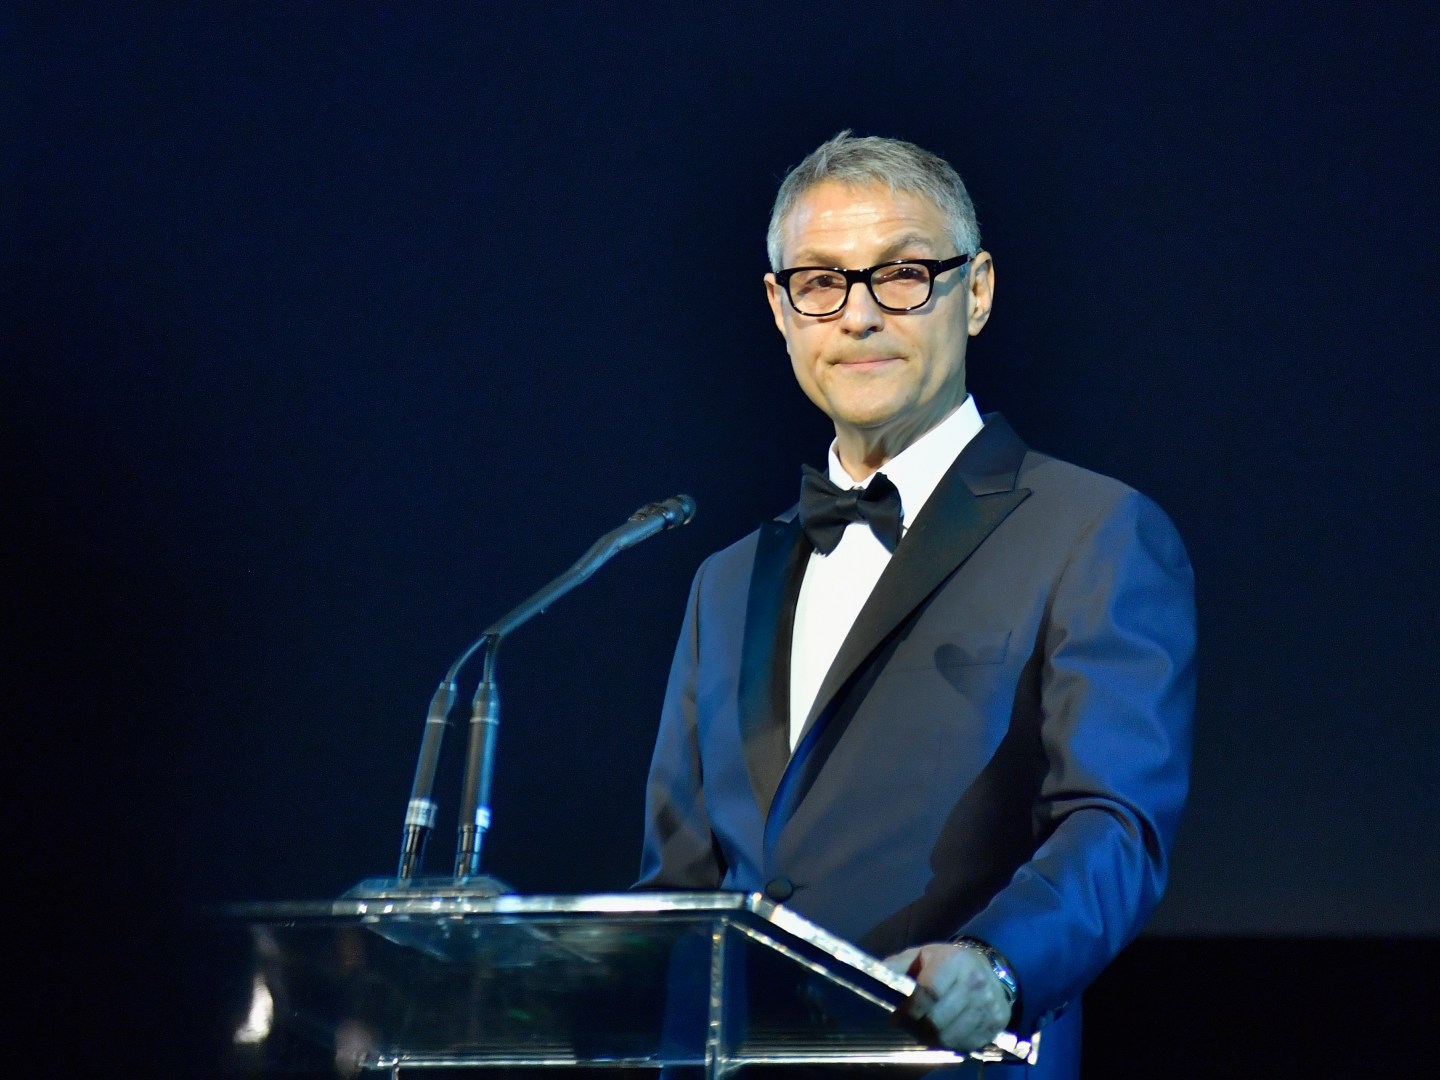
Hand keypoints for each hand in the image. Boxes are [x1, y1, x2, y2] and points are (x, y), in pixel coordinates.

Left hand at [883, 942, 1011, 1052]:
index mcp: (953, 961)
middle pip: (938, 1020)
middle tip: (908, 1024)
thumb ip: (897, 966)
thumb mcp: (921, 955)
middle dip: (917, 1026)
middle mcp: (975, 982)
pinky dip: (949, 1044)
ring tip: (923, 1028)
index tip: (897, 1016)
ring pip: (950, 1037)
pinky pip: (965, 1045)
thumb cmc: (947, 962)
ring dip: (930, 1038)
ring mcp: (988, 1005)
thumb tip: (873, 977)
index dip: (909, 1009)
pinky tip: (942, 1032)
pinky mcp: (997, 1023)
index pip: (929, 992)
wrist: (989, 968)